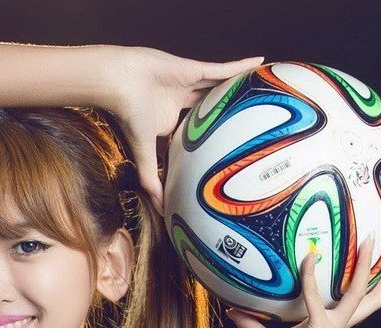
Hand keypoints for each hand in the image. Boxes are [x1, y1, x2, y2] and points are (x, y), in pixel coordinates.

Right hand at [105, 47, 265, 216]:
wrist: (119, 84)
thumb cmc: (128, 116)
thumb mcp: (144, 154)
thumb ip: (151, 180)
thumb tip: (161, 210)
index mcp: (170, 121)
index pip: (194, 131)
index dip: (208, 137)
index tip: (226, 148)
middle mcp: (181, 101)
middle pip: (210, 107)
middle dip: (227, 111)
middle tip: (253, 121)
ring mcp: (189, 83)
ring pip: (220, 86)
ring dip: (238, 87)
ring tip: (262, 90)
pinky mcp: (194, 68)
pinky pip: (223, 68)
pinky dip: (241, 65)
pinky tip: (260, 63)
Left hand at [227, 240, 380, 327]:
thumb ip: (250, 321)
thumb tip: (233, 308)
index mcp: (330, 326)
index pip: (358, 300)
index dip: (369, 280)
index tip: (374, 257)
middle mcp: (337, 325)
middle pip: (375, 296)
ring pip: (360, 293)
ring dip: (367, 265)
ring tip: (372, 239)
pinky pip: (315, 297)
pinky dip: (311, 277)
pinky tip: (308, 258)